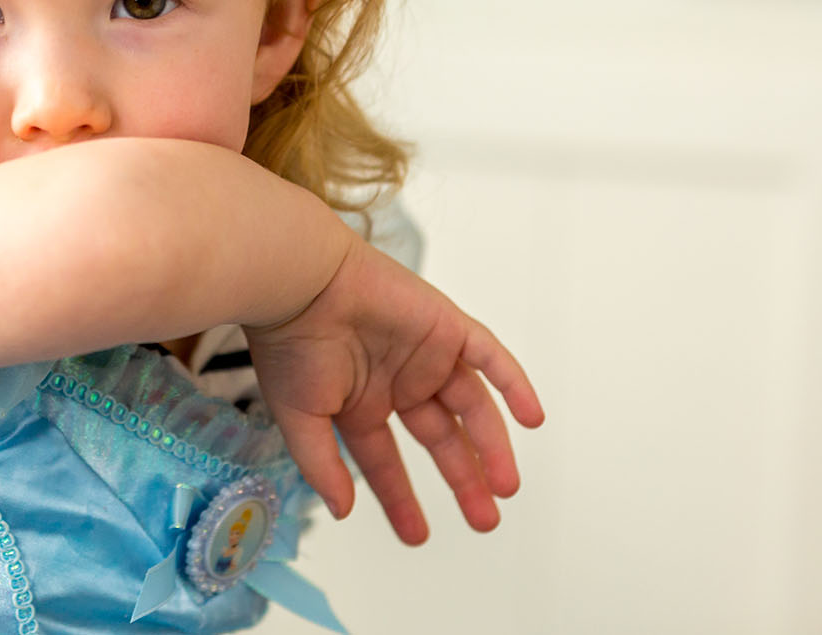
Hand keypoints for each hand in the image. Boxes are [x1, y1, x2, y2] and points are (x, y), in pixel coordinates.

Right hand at [244, 239, 543, 544]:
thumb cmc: (290, 343)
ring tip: (504, 487)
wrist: (302, 285)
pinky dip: (514, 384)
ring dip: (491, 446)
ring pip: (472, 406)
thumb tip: (344, 510)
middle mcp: (397, 381)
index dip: (401, 499)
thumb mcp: (301, 418)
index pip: (387, 460)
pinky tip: (531, 419)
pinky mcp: (446, 327)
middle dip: (463, 480)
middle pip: (441, 438)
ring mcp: (425, 355)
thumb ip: (325, 465)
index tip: (417, 535)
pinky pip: (491, 357)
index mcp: (360, 404)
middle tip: (485, 520)